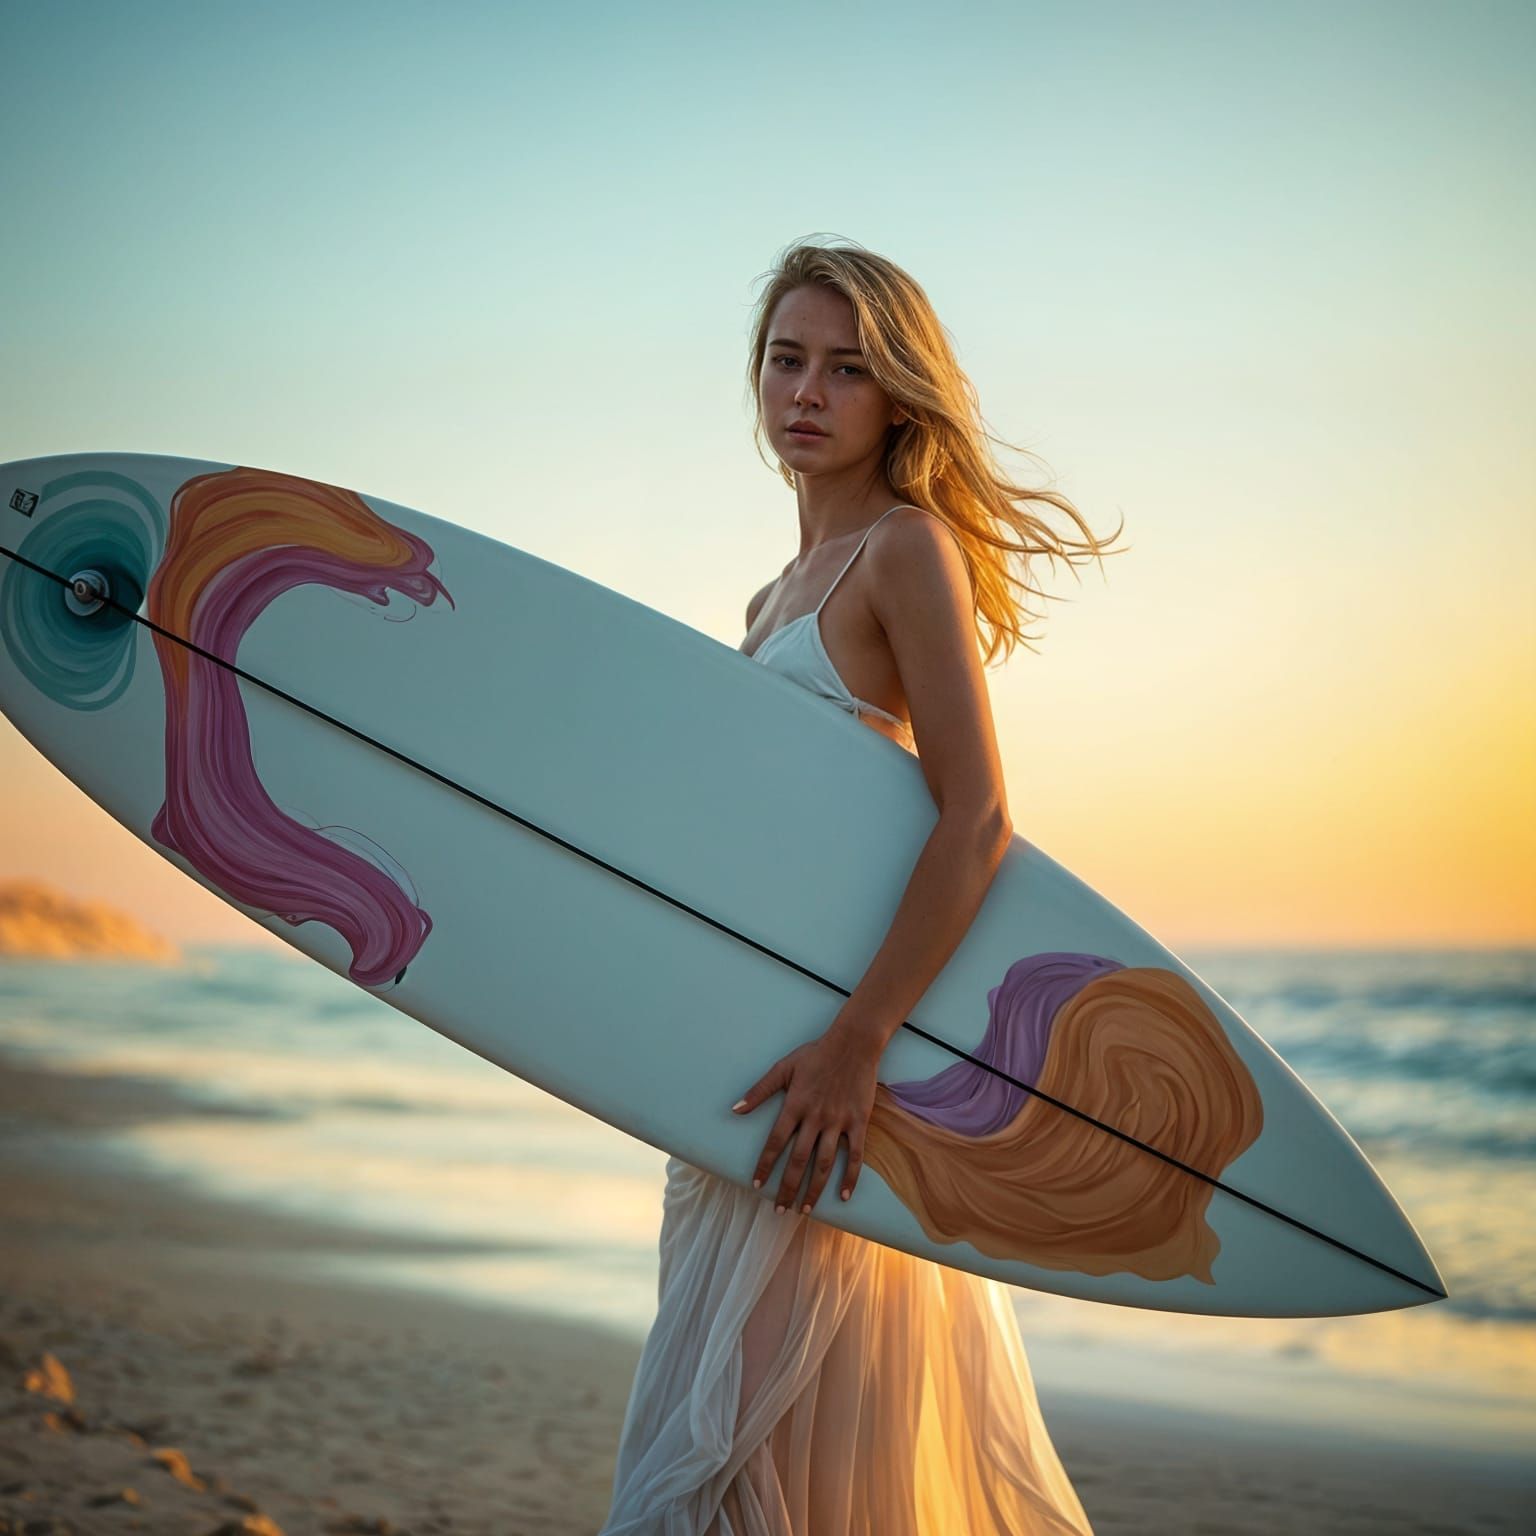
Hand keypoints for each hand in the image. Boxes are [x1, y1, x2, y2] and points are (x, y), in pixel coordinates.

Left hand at [730, 1021, 880, 1214]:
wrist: (853, 1044)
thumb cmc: (815, 1054)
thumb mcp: (783, 1067)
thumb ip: (759, 1090)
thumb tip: (735, 1109)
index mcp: (795, 1105)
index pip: (776, 1142)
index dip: (765, 1165)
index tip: (756, 1185)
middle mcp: (816, 1118)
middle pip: (798, 1160)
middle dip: (787, 1188)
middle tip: (780, 1210)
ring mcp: (838, 1122)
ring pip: (825, 1163)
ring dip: (814, 1189)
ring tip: (805, 1210)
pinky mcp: (858, 1122)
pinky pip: (856, 1155)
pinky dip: (850, 1177)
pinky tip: (843, 1196)